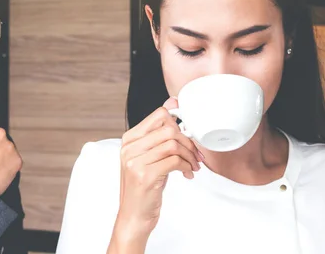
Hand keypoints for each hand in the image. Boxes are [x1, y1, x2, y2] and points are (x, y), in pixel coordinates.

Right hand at [108, 98, 201, 252]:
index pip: (158, 115)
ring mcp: (135, 162)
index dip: (178, 122)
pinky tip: (187, 173)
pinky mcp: (145, 176)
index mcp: (129, 140)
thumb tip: (172, 106)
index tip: (187, 134)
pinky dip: (186, 165)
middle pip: (168, 129)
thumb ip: (158, 137)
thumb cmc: (143, 187)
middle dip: (188, 141)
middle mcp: (129, 148)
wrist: (133, 216)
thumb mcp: (148, 158)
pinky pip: (174, 161)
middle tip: (194, 154)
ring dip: (189, 155)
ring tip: (192, 164)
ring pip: (173, 144)